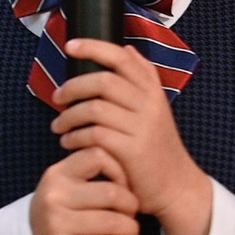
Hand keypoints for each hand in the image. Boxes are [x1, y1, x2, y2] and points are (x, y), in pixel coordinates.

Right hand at [29, 148, 140, 234]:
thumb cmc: (62, 210)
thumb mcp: (67, 184)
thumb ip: (91, 171)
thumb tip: (132, 169)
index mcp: (57, 174)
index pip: (99, 156)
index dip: (120, 170)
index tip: (123, 186)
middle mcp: (54, 196)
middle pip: (112, 193)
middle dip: (132, 205)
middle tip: (132, 214)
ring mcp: (55, 223)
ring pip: (113, 222)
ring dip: (132, 229)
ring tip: (132, 231)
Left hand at [51, 40, 212, 234]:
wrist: (176, 188)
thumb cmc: (157, 149)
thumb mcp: (155, 110)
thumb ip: (143, 80)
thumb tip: (128, 51)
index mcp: (153, 92)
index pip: (122, 59)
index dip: (94, 47)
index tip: (70, 46)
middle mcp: (150, 106)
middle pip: (104, 81)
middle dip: (73, 86)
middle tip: (57, 97)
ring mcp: (142, 128)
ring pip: (95, 108)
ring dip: (69, 116)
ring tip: (59, 126)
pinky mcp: (133, 151)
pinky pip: (95, 135)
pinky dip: (76, 137)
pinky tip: (69, 143)